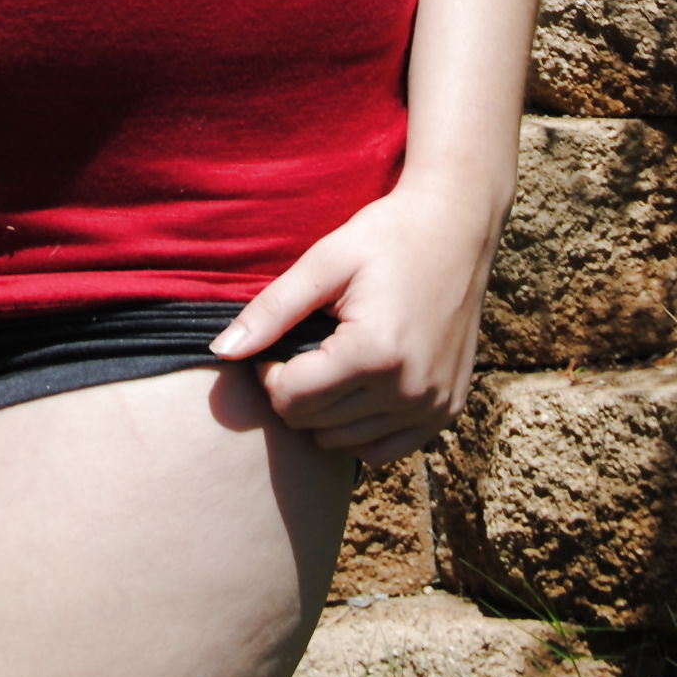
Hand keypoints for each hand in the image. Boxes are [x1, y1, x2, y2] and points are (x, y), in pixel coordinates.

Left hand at [209, 177, 502, 463]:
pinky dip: (360, 427)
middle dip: (295, 388)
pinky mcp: (447, 411)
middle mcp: (408, 391)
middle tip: (304, 344)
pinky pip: (383, 449)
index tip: (281, 337)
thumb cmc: (386, 235)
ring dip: (326, 410)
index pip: (290, 399)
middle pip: (313, 424)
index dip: (270, 371)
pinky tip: (358, 384)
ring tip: (332, 358)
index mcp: (374, 354)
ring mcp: (433, 407)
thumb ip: (271, 311)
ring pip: (344, 442)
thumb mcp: (323, 262)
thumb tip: (219, 352)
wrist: (456, 226)